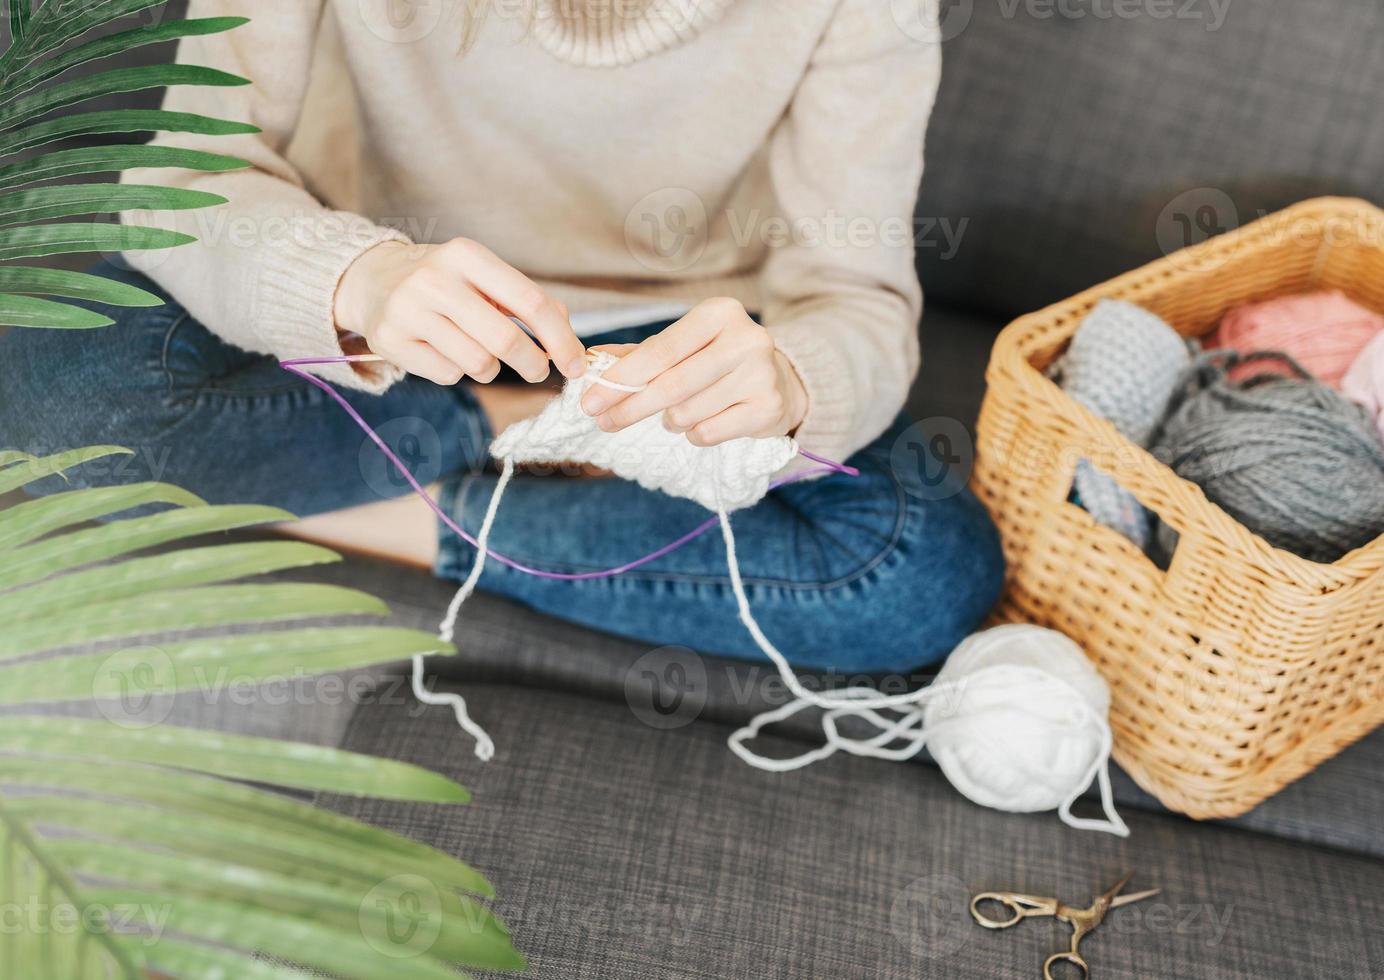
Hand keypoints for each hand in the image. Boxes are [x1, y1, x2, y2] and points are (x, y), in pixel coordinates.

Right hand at [334, 238, 585, 384]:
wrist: (373, 280)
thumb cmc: (446, 282)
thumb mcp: (484, 277)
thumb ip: (527, 301)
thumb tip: (567, 339)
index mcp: (466, 255)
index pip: (530, 302)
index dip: (560, 339)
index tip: (576, 364)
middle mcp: (434, 279)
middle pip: (505, 340)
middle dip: (532, 364)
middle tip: (538, 370)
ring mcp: (407, 310)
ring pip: (477, 363)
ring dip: (491, 369)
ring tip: (481, 354)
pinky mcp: (389, 340)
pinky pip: (448, 375)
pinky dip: (457, 372)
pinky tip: (444, 352)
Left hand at [580, 297, 808, 446]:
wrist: (779, 381)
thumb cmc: (717, 360)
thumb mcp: (682, 346)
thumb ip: (638, 354)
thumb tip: (591, 359)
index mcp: (720, 313)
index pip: (661, 349)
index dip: (621, 377)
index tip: (590, 400)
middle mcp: (746, 339)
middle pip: (672, 384)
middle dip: (630, 407)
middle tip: (604, 422)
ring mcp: (761, 374)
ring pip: (687, 412)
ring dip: (669, 421)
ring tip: (674, 414)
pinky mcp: (769, 408)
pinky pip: (708, 433)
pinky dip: (693, 434)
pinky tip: (702, 422)